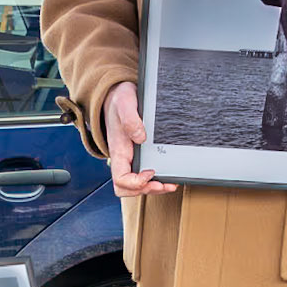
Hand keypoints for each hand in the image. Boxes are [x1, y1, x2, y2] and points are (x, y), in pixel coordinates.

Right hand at [104, 81, 177, 198]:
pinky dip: (155, 181)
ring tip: (169, 184)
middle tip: (165, 185)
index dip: (136, 182)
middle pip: (127, 189)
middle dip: (146, 190)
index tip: (151, 171)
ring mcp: (129, 158)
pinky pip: (142, 177)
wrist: (117, 96)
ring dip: (152, 189)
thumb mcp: (125, 102)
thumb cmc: (119, 100)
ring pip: (135, 186)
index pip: (120, 179)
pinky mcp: (138, 156)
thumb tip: (141, 137)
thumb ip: (131, 119)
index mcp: (118, 150)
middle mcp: (123, 158)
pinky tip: (167, 176)